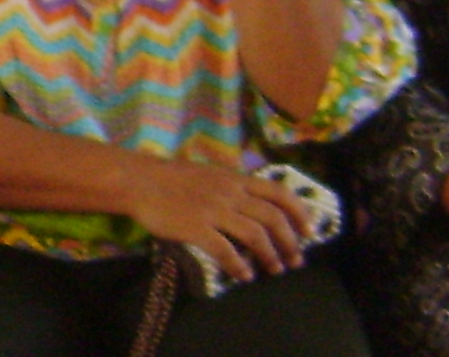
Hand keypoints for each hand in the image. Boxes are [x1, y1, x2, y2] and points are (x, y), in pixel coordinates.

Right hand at [120, 157, 316, 281]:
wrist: (139, 182)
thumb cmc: (171, 178)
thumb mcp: (210, 174)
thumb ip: (232, 187)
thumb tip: (253, 204)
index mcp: (235, 179)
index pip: (278, 192)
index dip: (299, 212)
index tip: (309, 230)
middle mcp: (230, 194)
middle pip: (272, 218)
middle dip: (290, 241)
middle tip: (296, 259)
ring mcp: (213, 211)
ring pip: (254, 235)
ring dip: (270, 255)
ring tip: (276, 270)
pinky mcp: (196, 228)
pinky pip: (225, 250)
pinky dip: (239, 265)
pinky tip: (245, 275)